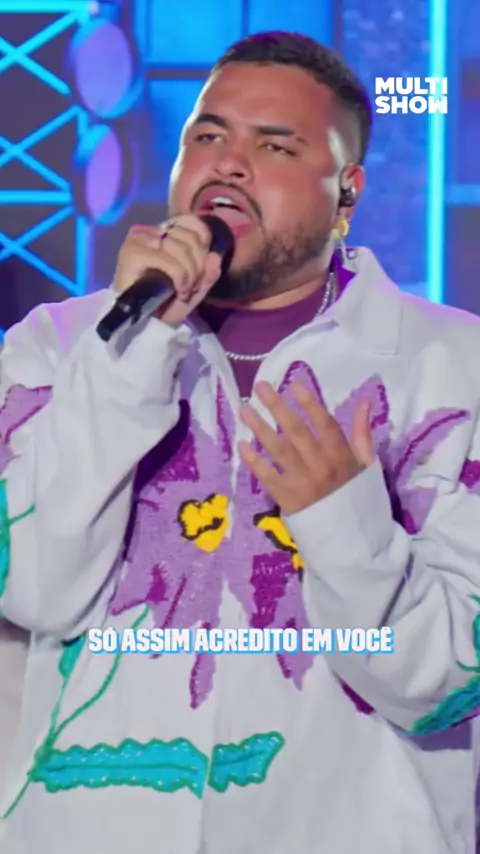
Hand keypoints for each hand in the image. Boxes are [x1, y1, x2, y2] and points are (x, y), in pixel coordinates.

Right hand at [113, 214, 221, 325]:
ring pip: (180, 248)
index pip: (191, 223)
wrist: (142, 325)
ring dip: (190, 275)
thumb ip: (208, 273)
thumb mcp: (193, 289)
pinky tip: (178, 291)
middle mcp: (148, 231)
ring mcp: (138, 240)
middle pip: (189, 238)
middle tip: (191, 287)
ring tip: (184, 291)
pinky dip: (180, 277)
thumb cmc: (164, 305)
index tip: (200, 270)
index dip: (203, 245)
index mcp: (162, 233)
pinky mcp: (132, 253)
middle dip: (198, 266)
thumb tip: (215, 256)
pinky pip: (168, 260)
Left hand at [239, 381, 374, 514]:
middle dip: (277, 407)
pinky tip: (242, 445)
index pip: (325, 423)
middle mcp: (321, 465)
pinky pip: (267, 476)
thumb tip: (365, 401)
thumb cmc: (356, 495)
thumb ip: (362, 432)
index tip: (294, 384)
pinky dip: (254, 461)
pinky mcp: (287, 498)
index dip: (310, 403)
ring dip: (260, 428)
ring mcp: (302, 482)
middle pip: (296, 431)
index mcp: (341, 455)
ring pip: (279, 450)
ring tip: (245, 409)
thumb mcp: (366, 464)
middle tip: (260, 387)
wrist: (349, 538)